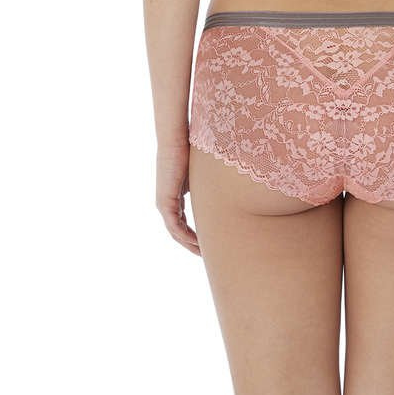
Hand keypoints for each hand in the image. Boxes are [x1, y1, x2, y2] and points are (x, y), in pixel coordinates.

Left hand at [156, 140, 200, 255]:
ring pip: (176, 232)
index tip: (210, 241)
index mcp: (175, 195)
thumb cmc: (190, 148)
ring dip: (190, 244)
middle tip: (208, 255)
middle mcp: (167, 203)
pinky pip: (175, 227)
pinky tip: (198, 243)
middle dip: (193, 244)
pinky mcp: (164, 203)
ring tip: (204, 254)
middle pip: (179, 231)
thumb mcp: (202, 171)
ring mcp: (164, 204)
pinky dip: (186, 237)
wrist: (175, 140)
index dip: (196, 234)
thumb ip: (209, 182)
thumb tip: (229, 181)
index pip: (184, 221)